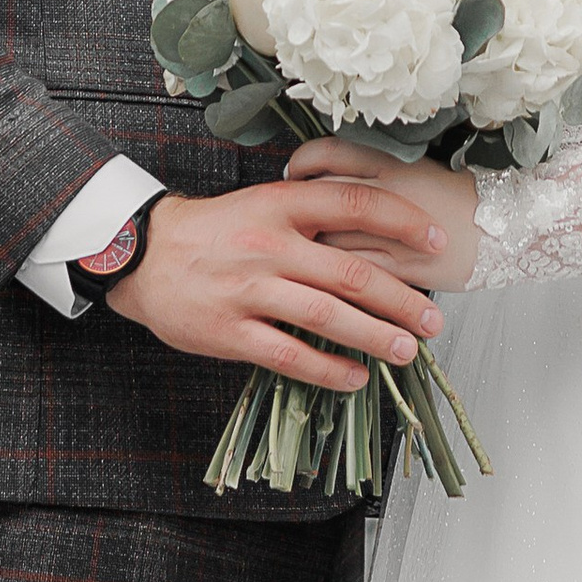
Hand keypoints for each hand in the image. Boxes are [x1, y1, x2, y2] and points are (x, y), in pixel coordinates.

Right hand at [103, 177, 450, 391]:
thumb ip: (312, 216)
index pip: (355, 204)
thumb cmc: (217, 229)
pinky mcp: (230, 331)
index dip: (402, 221)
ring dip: (374, 337)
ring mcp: (249, 289)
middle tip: (433, 319)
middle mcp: (270, 244)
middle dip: (401, 299)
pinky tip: (354, 379)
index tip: (437, 240)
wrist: (145, 254)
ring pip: (326, 316)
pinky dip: (327, 370)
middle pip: (351, 271)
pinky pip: (289, 355)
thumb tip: (377, 238)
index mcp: (282, 202)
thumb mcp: (263, 202)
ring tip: (406, 351)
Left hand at [289, 138, 479, 292]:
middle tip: (289, 220)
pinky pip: (356, 277)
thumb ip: (376, 173)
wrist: (506, 228)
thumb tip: (330, 177)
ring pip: (331, 241)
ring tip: (303, 257)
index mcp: (392, 162)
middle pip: (320, 197)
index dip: (302, 161)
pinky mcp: (402, 269)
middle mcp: (388, 192)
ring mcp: (394, 232)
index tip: (294, 171)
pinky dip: (335, 282)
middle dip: (296, 211)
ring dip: (310, 252)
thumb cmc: (461, 199)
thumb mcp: (418, 170)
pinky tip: (328, 285)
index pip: (328, 152)